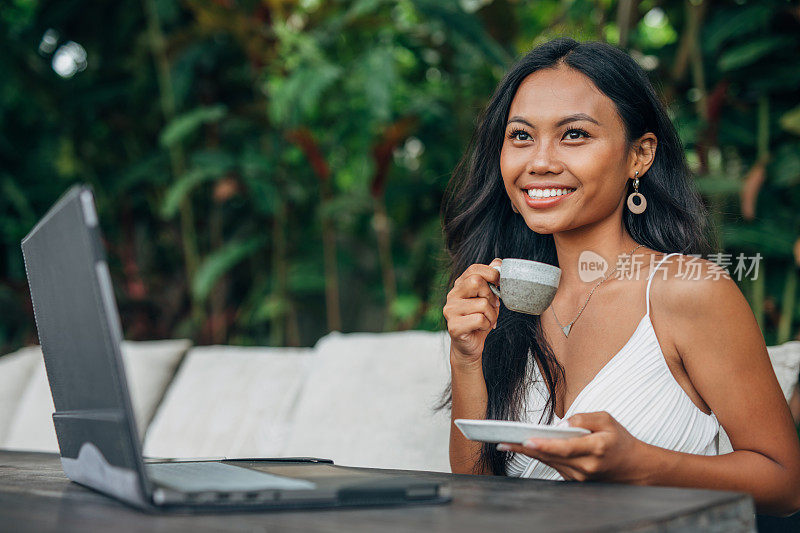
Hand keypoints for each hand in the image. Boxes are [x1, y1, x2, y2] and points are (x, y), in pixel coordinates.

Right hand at [443, 258, 501, 366]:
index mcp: (459, 285)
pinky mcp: (454, 326)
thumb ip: (490, 280)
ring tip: (487, 320)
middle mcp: (452, 295)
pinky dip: (486, 325)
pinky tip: (481, 328)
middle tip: (491, 306)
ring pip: (482, 304)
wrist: (469, 346)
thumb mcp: (487, 298)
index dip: (491, 273)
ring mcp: (450, 310)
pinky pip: (480, 319)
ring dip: (491, 315)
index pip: (474, 269)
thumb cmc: (479, 320)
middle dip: (490, 296)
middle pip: (476, 282)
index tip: (499, 283)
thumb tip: (498, 262)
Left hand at [498, 411, 649, 482]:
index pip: (565, 448)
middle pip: (551, 457)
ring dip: (528, 453)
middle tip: (503, 441)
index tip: (526, 440)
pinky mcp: (576, 480)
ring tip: (507, 443)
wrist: (635, 467)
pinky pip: (554, 466)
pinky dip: (540, 457)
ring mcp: (581, 476)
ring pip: (549, 463)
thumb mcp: (607, 420)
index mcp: (596, 448)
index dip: (544, 445)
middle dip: (525, 448)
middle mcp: (586, 466)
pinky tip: (525, 448)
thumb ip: (583, 418)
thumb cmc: (619, 440)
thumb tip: (561, 424)